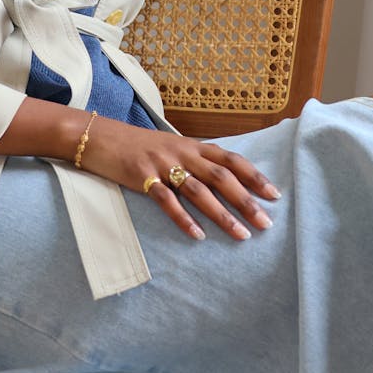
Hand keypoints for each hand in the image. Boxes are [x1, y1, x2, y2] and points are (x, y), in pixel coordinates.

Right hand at [80, 115, 280, 241]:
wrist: (98, 136)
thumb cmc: (138, 146)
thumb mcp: (171, 147)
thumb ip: (194, 160)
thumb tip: (222, 179)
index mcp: (192, 145)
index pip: (231, 159)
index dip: (254, 176)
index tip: (274, 195)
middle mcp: (182, 153)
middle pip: (221, 177)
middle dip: (246, 201)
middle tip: (266, 224)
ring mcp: (162, 164)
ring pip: (199, 191)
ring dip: (222, 215)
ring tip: (241, 235)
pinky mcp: (142, 177)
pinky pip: (166, 200)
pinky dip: (183, 219)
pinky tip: (197, 236)